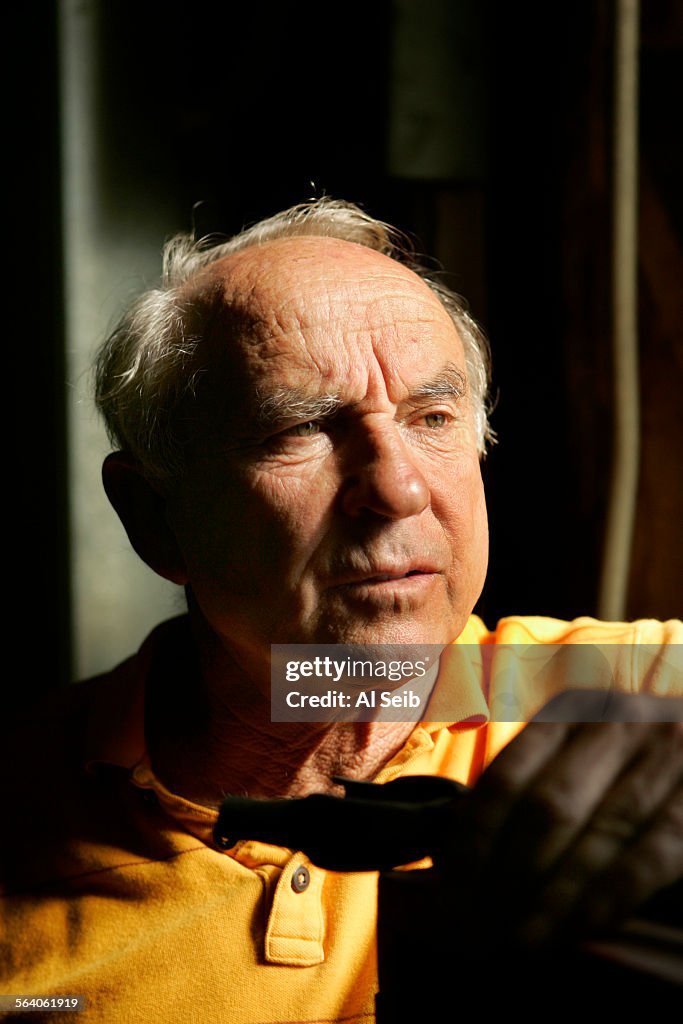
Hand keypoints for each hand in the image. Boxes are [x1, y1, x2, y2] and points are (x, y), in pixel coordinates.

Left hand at [454, 690, 682, 948]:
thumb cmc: (641, 763)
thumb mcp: (586, 752)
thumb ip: (532, 785)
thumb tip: (454, 850)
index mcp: (572, 709)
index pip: (506, 778)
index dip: (472, 840)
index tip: (446, 891)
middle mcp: (616, 722)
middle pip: (546, 809)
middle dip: (508, 877)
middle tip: (479, 932)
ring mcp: (667, 753)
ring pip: (594, 836)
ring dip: (552, 899)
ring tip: (520, 945)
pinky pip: (648, 855)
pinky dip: (609, 897)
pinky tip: (579, 930)